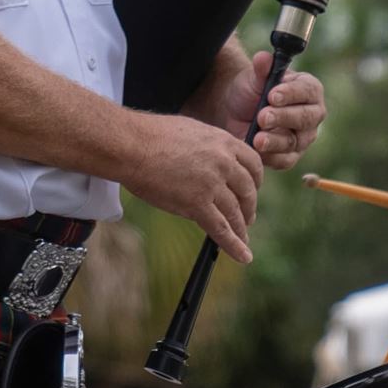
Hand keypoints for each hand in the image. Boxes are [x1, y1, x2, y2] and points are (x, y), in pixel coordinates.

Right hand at [119, 113, 265, 262]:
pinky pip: (221, 229)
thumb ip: (208, 147)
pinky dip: (234, 245)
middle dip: (249, 207)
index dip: (255, 181)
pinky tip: (243, 255)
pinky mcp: (198, 203)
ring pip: (235, 212)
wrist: (131, 145)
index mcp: (222, 141)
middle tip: (248, 217)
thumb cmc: (151, 137)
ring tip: (244, 240)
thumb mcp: (190, 132)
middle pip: (247, 190)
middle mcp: (223, 162)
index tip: (252, 190)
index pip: (253, 164)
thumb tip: (212, 162)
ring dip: (241, 229)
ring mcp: (212, 184)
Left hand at [206, 52, 324, 170]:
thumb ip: (260, 69)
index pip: (307, 91)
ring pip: (294, 141)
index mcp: (308, 89)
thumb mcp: (252, 77)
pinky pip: (285, 160)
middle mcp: (312, 114)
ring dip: (275, 140)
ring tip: (257, 138)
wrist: (235, 112)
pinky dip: (271, 157)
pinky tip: (257, 151)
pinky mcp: (292, 155)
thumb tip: (263, 58)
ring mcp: (303, 137)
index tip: (272, 95)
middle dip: (283, 118)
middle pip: (305, 118)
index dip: (291, 94)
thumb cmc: (250, 90)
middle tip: (262, 117)